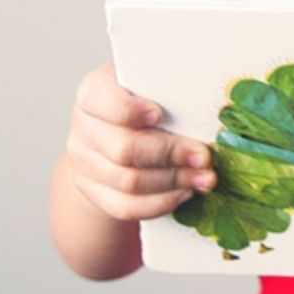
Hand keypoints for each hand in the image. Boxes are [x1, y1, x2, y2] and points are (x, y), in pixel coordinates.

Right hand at [64, 61, 216, 221]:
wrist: (114, 133)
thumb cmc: (143, 102)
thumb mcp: (151, 86)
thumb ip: (169, 90)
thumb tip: (209, 103)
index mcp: (94, 93)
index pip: (105, 102)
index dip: (131, 111)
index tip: (160, 114)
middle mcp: (84, 128)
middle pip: (124, 149)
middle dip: (172, 154)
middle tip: (204, 156)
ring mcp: (84, 164)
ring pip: (129, 182)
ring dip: (174, 181)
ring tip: (204, 177)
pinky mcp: (94, 193)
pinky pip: (126, 208)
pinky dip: (161, 203)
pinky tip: (184, 193)